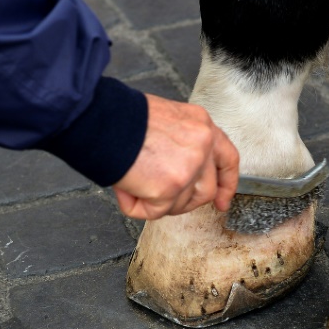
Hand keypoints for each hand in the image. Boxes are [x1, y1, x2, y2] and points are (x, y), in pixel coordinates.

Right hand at [112, 93, 238, 219]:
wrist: (100, 119)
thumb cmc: (123, 117)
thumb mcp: (166, 119)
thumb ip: (182, 143)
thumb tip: (181, 172)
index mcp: (202, 125)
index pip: (227, 159)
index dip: (227, 184)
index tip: (222, 201)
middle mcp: (201, 145)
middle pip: (206, 190)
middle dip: (186, 202)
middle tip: (163, 199)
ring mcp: (188, 168)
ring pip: (180, 204)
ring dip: (157, 201)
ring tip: (134, 181)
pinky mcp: (169, 188)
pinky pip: (154, 212)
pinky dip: (136, 205)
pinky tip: (125, 187)